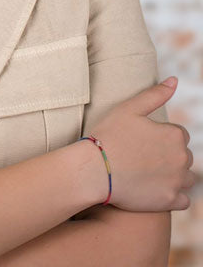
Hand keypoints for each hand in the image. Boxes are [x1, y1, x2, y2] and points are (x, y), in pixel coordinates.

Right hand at [89, 77, 194, 211]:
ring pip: (187, 177)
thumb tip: (175, 80)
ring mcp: (178, 181)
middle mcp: (182, 158)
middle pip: (184, 155)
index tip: (141, 139)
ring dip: (174, 175)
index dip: (159, 135)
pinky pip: (183, 199)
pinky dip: (173, 195)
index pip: (178, 134)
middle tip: (141, 156)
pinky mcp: (170, 201)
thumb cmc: (108, 135)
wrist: (94, 169)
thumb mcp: (128, 108)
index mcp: (174, 135)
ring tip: (148, 172)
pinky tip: (154, 188)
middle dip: (168, 155)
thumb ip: (155, 94)